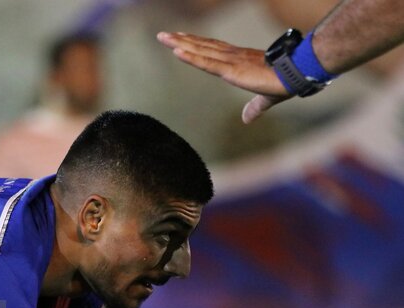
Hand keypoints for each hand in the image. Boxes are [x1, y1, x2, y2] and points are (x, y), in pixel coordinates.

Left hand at [157, 31, 291, 122]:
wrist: (296, 75)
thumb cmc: (285, 81)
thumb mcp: (265, 98)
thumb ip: (254, 107)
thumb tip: (247, 120)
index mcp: (239, 60)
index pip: (213, 49)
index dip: (196, 44)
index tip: (182, 39)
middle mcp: (232, 56)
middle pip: (201, 46)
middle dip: (181, 40)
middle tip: (164, 35)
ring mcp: (230, 61)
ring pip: (199, 50)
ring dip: (180, 44)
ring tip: (163, 37)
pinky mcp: (231, 69)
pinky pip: (206, 62)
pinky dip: (190, 57)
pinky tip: (176, 51)